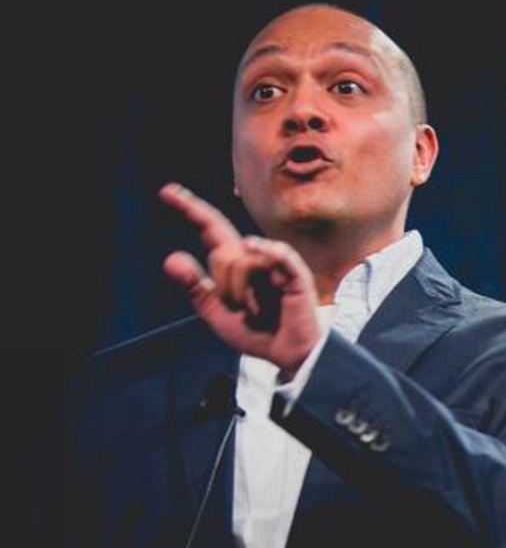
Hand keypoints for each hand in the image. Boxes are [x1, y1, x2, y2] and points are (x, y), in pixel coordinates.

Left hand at [159, 183, 320, 379]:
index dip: (191, 210)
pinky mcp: (295, 274)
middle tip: (241, 310)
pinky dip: (267, 250)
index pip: (211, 229)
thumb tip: (172, 257)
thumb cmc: (258, 334)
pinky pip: (278, 254)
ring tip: (257, 312)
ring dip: (242, 293)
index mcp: (235, 264)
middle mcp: (254, 258)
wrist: (288, 355)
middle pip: (223, 253)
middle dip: (223, 286)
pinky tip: (254, 246)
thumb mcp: (216, 314)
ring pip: (243, 261)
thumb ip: (194, 287)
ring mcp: (275, 264)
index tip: (168, 192)